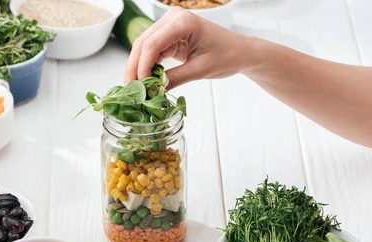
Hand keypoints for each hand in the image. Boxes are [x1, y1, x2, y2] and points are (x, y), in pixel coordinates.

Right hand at [125, 8, 257, 87]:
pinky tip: (145, 81)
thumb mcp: (200, 70)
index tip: (141, 87)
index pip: (153, 44)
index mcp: (183, 22)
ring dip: (138, 68)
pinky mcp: (169, 35)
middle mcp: (172, 18)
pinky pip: (151, 51)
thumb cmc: (227, 56)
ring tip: (136, 89)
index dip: (142, 66)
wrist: (240, 51)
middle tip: (131, 91)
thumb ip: (174, 79)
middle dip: (135, 68)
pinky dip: (147, 66)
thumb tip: (152, 92)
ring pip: (143, 47)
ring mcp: (169, 25)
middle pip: (143, 43)